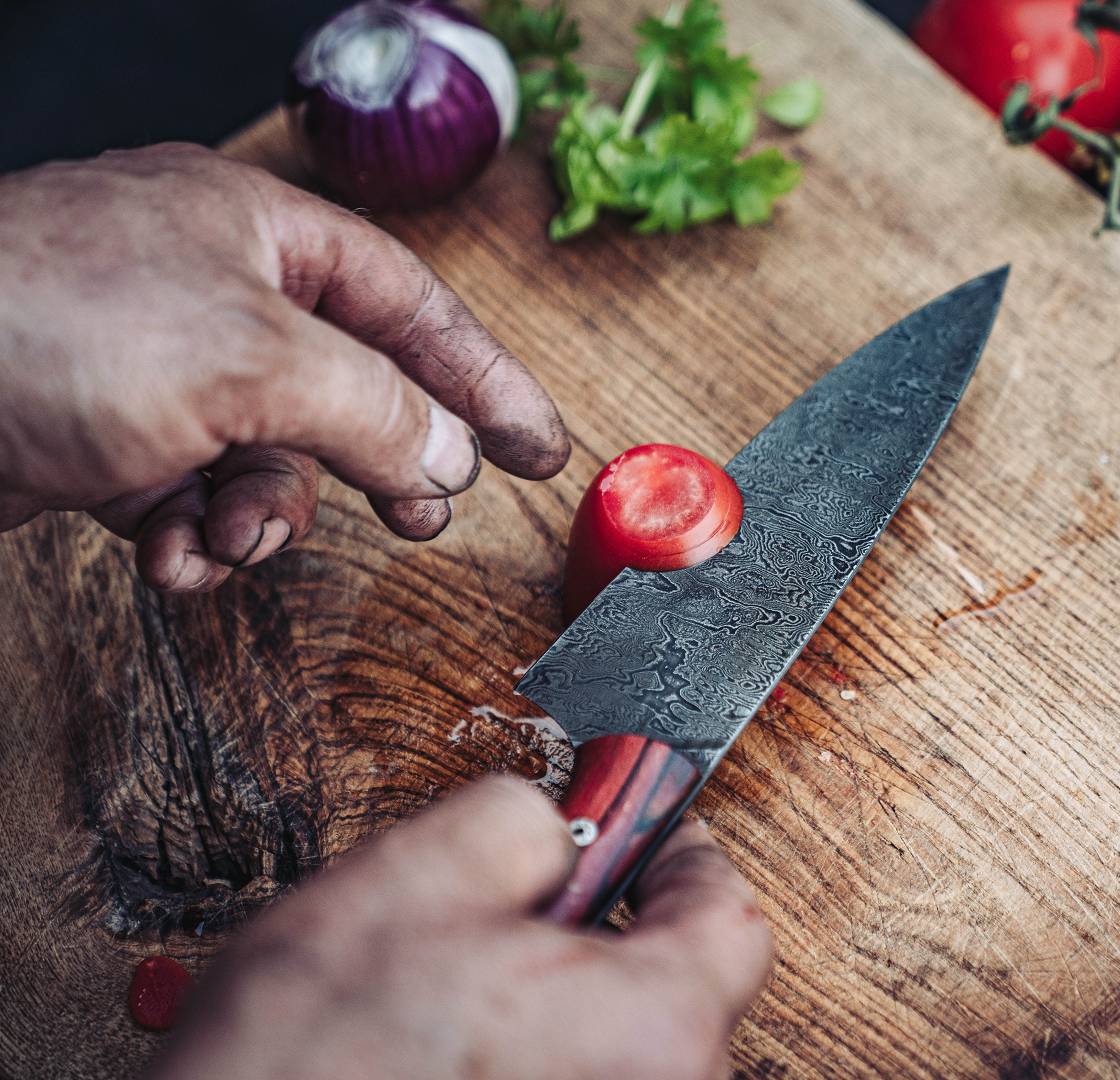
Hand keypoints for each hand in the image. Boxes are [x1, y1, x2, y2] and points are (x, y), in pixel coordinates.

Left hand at [0, 143, 568, 590]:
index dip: (485, 379)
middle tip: (427, 517)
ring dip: (262, 517)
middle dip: (377, 463)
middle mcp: (211, 291)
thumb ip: (373, 409)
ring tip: (233, 543)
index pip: (412, 306)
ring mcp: (154, 364)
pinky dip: (192, 536)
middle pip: (345, 385)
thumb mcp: (252, 361)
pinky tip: (170, 555)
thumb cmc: (46, 320)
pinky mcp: (101, 434)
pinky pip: (191, 494)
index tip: (540, 449)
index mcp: (259, 233)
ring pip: (267, 457)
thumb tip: (447, 457)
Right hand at [149, 775, 773, 1079]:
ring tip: (456, 988)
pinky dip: (536, 1054)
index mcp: (653, 1030)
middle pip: (676, 987)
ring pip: (618, 1042)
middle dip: (603, 929)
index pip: (728, 918)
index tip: (642, 831)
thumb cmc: (310, 1062)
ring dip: (558, 999)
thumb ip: (523, 817)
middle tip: (523, 906)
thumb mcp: (416, 875)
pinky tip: (449, 1046)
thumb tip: (556, 826)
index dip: (681, 856)